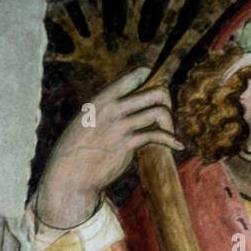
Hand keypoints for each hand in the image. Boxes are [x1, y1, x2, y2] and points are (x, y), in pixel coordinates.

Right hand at [35, 67, 181, 229]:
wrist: (71, 172)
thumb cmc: (79, 149)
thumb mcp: (88, 122)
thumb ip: (106, 112)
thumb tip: (124, 108)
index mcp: (102, 98)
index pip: (131, 78)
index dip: (146, 78)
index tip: (152, 85)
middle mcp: (113, 108)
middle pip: (154, 93)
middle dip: (166, 101)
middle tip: (166, 114)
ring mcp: (120, 125)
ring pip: (158, 112)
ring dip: (169, 123)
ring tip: (171, 133)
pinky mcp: (127, 144)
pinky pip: (156, 135)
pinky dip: (171, 140)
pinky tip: (179, 146)